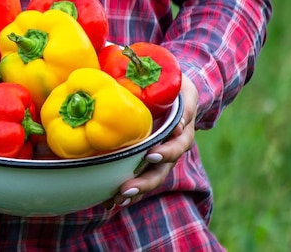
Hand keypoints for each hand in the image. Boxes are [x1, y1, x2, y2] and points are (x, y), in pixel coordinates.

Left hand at [106, 74, 196, 208]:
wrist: (168, 92)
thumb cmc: (175, 88)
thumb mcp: (183, 90)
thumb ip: (183, 106)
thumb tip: (178, 127)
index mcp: (181, 133)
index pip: (177, 146)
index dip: (166, 153)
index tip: (152, 156)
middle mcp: (169, 150)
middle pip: (160, 171)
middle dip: (144, 182)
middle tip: (126, 189)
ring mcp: (155, 158)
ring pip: (147, 179)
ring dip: (133, 191)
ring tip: (116, 199)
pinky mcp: (140, 160)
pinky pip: (134, 177)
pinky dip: (122, 190)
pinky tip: (107, 200)